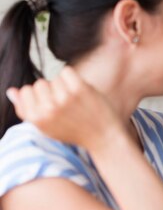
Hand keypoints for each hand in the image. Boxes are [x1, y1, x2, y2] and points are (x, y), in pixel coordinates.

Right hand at [6, 67, 123, 149]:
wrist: (103, 137)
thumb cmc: (73, 131)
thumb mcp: (46, 127)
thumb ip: (26, 110)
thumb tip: (11, 91)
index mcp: (37, 118)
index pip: (25, 91)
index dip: (38, 97)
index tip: (51, 106)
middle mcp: (48, 108)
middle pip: (39, 84)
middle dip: (51, 91)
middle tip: (66, 106)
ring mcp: (64, 98)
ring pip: (54, 79)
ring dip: (64, 87)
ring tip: (75, 102)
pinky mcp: (80, 89)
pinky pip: (66, 72)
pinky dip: (73, 79)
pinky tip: (80, 92)